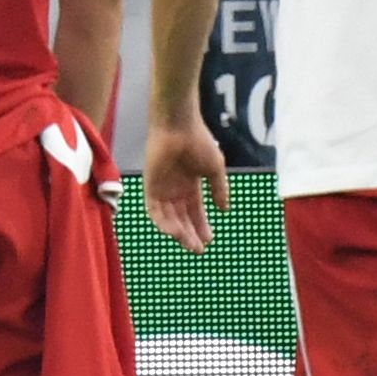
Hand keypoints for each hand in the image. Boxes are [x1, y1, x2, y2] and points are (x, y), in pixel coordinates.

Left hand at [143, 113, 228, 251]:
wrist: (179, 126)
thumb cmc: (198, 142)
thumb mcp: (214, 169)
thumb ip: (219, 190)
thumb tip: (225, 210)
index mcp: (190, 185)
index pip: (195, 212)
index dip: (201, 226)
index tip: (209, 240)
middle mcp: (175, 188)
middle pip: (181, 218)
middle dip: (190, 234)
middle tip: (198, 249)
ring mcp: (162, 187)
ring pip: (168, 217)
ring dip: (177, 232)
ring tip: (189, 244)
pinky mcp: (150, 183)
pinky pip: (153, 208)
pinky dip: (162, 221)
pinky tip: (172, 232)